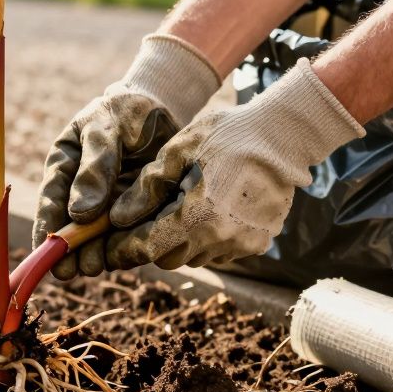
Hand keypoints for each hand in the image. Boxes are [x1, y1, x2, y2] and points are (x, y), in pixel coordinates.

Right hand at [33, 35, 220, 279]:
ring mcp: (107, 206)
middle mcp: (80, 191)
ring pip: (96, 237)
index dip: (46, 227)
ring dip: (94, 254)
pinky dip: (125, 248)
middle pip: (70, 226)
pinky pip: (126, 236)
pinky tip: (125, 257)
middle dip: (68, 250)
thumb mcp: (106, 129)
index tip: (43, 252)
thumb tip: (78, 214)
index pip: (51, 200)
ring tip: (94, 266)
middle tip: (68, 270)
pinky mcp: (133, 214)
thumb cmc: (127, 112)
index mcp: (64, 166)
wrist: (164, 109)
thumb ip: (94, 167)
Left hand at [99, 58, 364, 271]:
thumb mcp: (178, 150)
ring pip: (195, 256)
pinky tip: (203, 210)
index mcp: (200, 216)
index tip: (107, 245)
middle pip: (170, 257)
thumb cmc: (228, 133)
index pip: (150, 246)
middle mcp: (223, 239)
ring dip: (179, 241)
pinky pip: (220, 250)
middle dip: (150, 244)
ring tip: (172, 211)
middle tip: (137, 224)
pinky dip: (205, 237)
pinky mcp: (259, 243)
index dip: (125, 248)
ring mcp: (244, 244)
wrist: (285, 134)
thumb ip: (146, 187)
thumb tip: (118, 217)